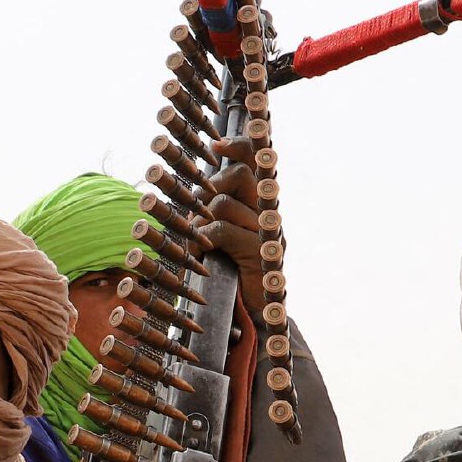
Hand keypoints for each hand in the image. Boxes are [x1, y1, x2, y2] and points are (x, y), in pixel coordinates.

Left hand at [197, 147, 276, 279]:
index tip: (218, 146)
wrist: (255, 315)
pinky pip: (222, 230)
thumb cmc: (233, 274)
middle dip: (209, 189)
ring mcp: (268, 231)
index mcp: (261, 204)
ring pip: (223, 204)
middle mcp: (269, 212)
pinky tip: (198, 253)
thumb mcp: (221, 238)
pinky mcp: (261, 250)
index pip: (257, 163)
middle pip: (239, 175)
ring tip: (193, 241)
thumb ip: (214, 214)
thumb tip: (192, 199)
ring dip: (198, 221)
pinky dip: (202, 240)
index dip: (240, 148)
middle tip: (196, 216)